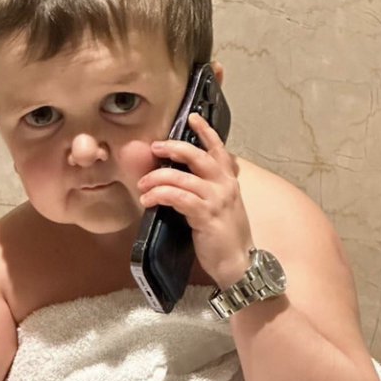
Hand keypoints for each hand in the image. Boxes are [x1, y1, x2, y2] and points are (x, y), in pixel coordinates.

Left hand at [137, 112, 253, 288]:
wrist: (238, 262)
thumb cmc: (225, 236)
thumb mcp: (221, 206)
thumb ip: (207, 189)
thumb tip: (180, 178)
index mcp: (229, 181)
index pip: (219, 150)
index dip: (206, 132)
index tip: (192, 117)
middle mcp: (225, 185)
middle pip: (198, 156)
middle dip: (174, 148)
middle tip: (156, 147)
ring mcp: (217, 199)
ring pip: (183, 177)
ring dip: (158, 178)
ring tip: (142, 184)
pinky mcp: (206, 215)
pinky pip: (178, 197)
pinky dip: (160, 195)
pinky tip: (148, 200)